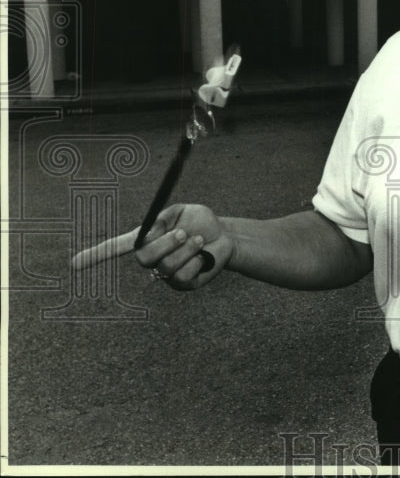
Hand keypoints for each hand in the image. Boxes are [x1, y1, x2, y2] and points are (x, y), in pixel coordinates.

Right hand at [71, 203, 231, 290]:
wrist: (226, 236)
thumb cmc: (201, 222)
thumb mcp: (182, 212)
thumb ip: (163, 219)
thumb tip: (147, 231)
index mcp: (147, 239)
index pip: (116, 248)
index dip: (96, 256)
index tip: (74, 265)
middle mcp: (152, 259)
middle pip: (144, 258)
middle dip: (166, 243)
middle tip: (185, 233)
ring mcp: (166, 274)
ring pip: (166, 266)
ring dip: (187, 250)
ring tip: (198, 241)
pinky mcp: (182, 285)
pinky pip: (183, 276)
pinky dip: (197, 262)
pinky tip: (203, 257)